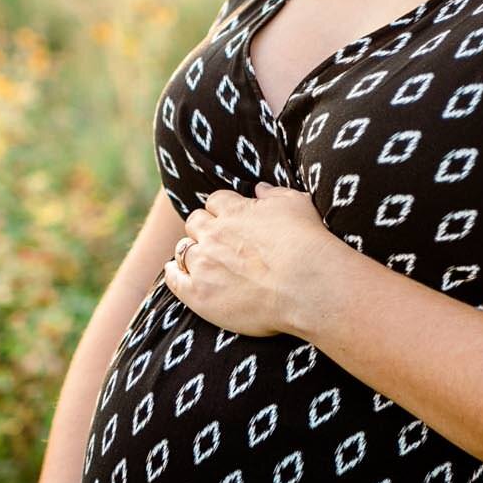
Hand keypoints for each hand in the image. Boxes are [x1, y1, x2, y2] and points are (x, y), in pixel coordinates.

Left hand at [163, 182, 333, 338]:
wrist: (308, 287)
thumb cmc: (308, 244)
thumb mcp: (297, 205)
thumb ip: (274, 194)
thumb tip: (259, 188)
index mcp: (234, 211)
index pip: (216, 201)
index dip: (224, 210)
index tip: (233, 220)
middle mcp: (213, 234)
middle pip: (195, 223)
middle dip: (205, 229)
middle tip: (219, 242)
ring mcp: (204, 264)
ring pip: (184, 250)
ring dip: (193, 252)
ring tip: (204, 261)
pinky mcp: (199, 294)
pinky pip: (174, 279)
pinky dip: (174, 273)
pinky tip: (178, 273)